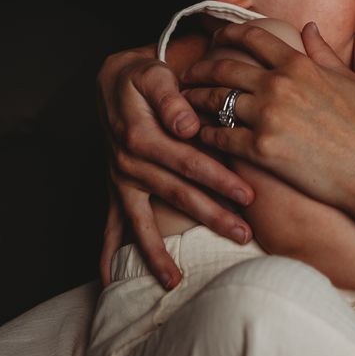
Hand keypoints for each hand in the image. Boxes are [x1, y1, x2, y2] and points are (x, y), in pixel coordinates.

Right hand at [97, 44, 255, 288]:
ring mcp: (120, 179)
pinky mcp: (116, 187)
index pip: (188, 162)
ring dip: (158, 252)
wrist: (113, 80)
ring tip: (174, 281)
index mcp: (142, 135)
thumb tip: (188, 126)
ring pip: (143, 220)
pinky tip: (108, 278)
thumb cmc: (142, 76)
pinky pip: (109, 223)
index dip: (218, 179)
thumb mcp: (154, 74)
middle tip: (242, 235)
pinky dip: (107, 251)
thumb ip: (171, 98)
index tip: (248, 195)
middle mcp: (128, 162)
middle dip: (211, 217)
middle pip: (176, 195)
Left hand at [183, 22, 354, 211]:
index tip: (216, 39)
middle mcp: (278, 85)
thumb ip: (321, 50)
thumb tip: (307, 26)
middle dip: (200, 69)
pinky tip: (201, 134)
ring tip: (187, 103)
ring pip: (216, 101)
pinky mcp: (261, 149)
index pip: (252, 37)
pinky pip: (221, 137)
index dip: (228, 34)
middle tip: (188, 74)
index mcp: (298, 63)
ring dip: (196, 100)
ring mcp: (268, 117)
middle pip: (224, 68)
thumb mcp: (345, 78)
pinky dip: (206, 134)